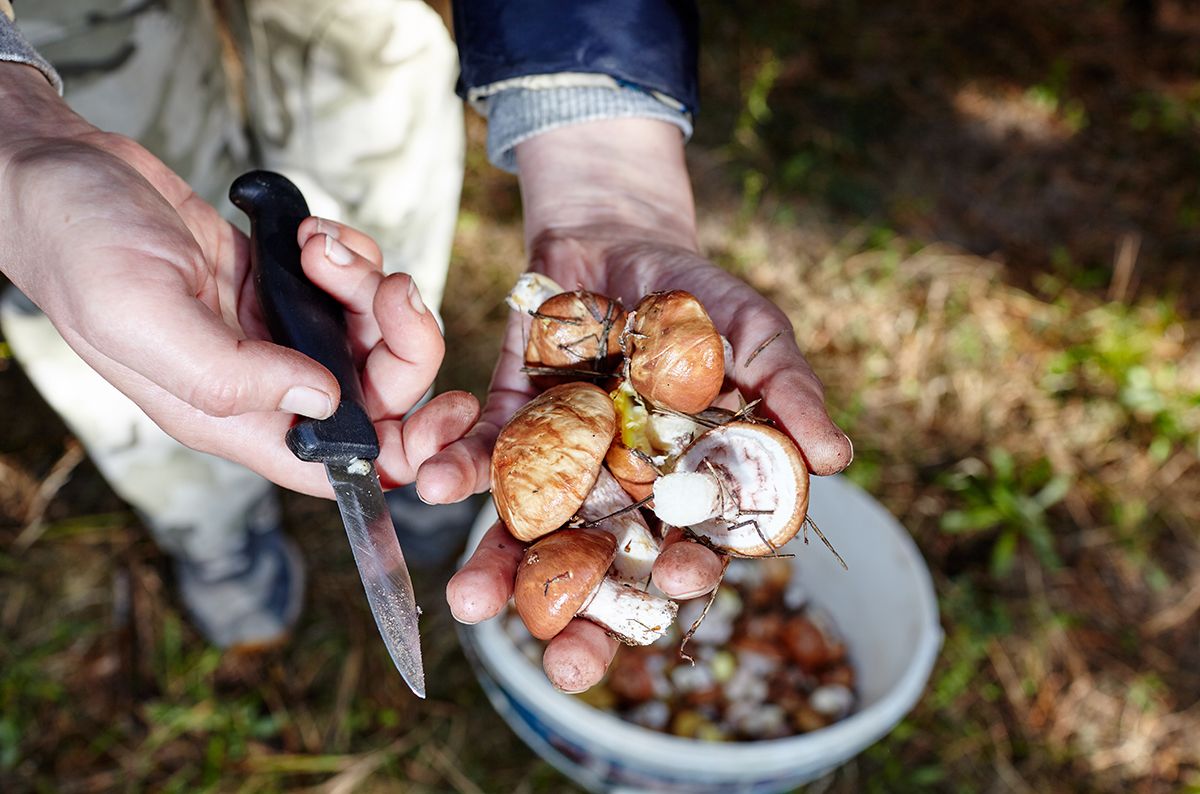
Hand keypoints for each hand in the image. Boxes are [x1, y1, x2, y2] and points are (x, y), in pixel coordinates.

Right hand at [0, 63, 476, 496]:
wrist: (64, 176)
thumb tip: (325, 401)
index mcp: (235, 418)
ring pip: (375, 330)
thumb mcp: (143, 317)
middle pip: (380, 391)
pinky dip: (351, 254)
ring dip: (368, 283)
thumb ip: (232, 374)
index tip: (445, 417)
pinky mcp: (285, 284)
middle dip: (401, 338)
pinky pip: (355, 281)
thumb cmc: (82, 250)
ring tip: (317, 246)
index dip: (403, 455)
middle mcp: (266, 383)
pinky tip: (307, 233)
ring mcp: (280, 331)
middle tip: (383, 288)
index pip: (339, 466)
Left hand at [429, 118, 851, 690]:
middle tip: (566, 663)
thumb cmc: (698, 296)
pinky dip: (457, 470)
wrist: (617, 238)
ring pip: (530, 534)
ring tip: (473, 603)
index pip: (691, 546)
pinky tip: (434, 485)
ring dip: (499, 570)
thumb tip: (837, 458)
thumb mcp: (753, 332)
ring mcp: (560, 465)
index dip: (687, 569)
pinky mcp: (509, 425)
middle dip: (585, 620)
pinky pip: (480, 459)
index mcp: (686, 485)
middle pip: (603, 570)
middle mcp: (620, 492)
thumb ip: (787, 390)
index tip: (680, 579)